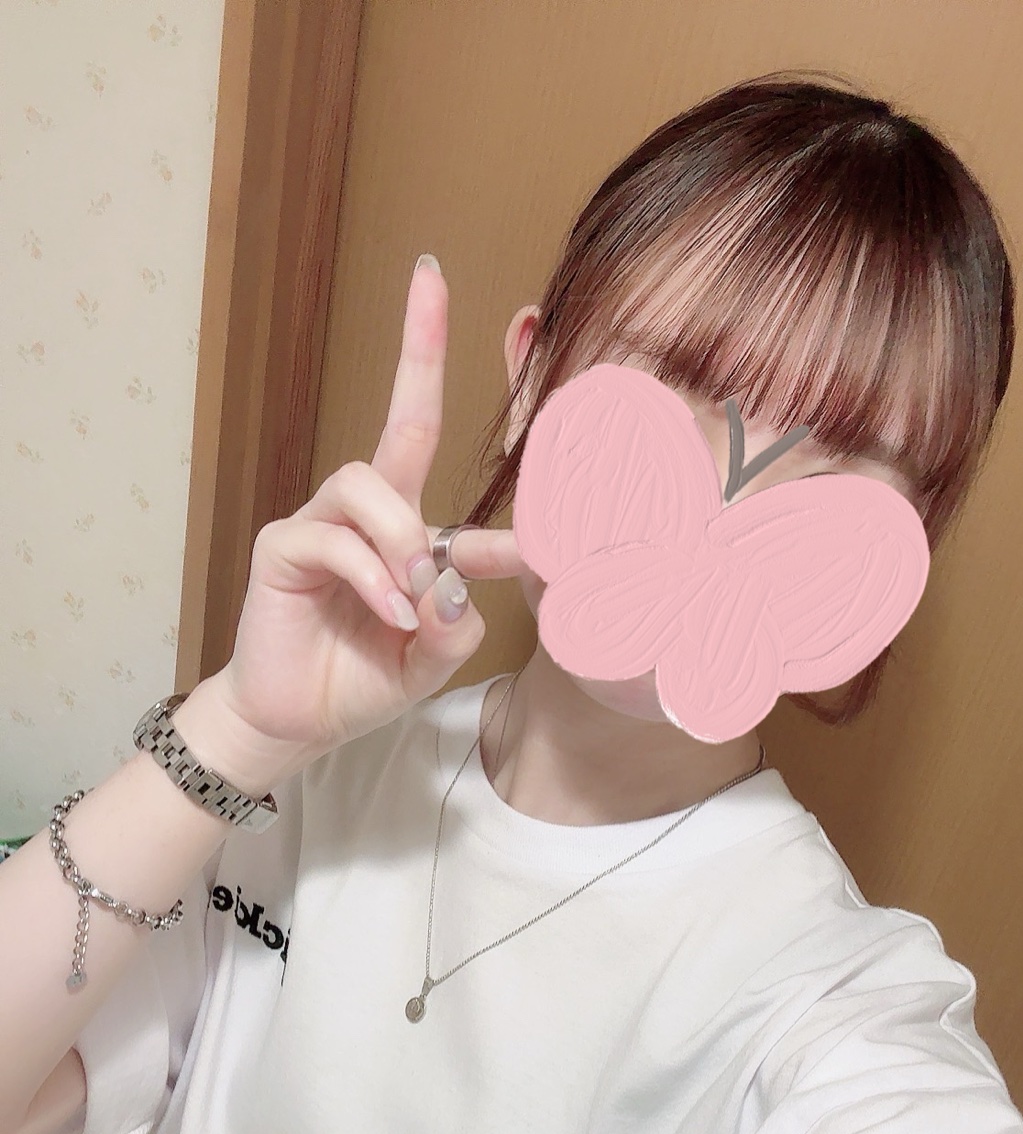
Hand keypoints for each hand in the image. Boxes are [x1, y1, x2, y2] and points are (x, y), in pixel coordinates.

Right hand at [205, 257, 525, 779]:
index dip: (452, 388)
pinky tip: (388, 612)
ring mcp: (322, 524)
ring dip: (401, 537)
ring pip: (368, 483)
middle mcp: (368, 512)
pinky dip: (370, 575)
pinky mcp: (284, 548)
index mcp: (408, 526)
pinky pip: (333, 538)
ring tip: (411, 599)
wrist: (299, 720)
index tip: (493, 314)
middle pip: (402, 420)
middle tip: (430, 279)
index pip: (433, 446)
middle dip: (419, 348)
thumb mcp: (431, 658)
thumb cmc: (364, 678)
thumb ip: (454, 623)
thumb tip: (450, 582)